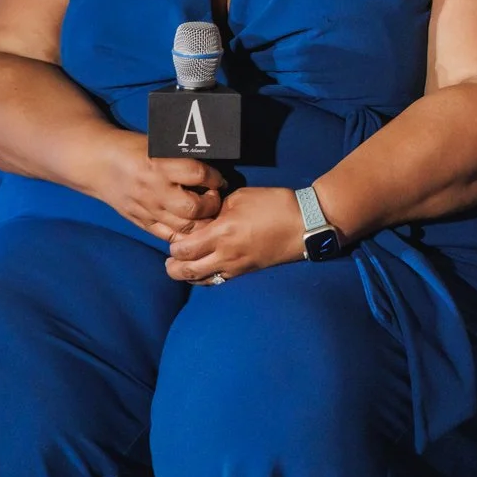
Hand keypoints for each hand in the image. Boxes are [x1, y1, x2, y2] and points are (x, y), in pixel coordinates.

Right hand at [88, 130, 222, 240]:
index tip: (220, 179)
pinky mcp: (140, 222)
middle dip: (212, 204)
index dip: (216, 178)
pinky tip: (194, 228)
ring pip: (184, 227)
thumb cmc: (133, 149)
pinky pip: (168, 236)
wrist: (98, 163)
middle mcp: (154, 190)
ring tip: (207, 213)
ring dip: (202, 222)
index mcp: (160, 165)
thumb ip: (182, 158)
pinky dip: (185, 235)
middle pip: (194, 208)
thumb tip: (212, 168)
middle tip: (215, 197)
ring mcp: (147, 209)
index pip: (199, 175)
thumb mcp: (160, 145)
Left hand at [163, 186, 304, 284]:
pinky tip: (204, 269)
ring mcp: (235, 266)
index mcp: (221, 233)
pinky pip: (217, 280)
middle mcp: (224, 254)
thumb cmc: (275, 205)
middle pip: (185, 270)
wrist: (305, 223)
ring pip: (199, 280)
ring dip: (186, 274)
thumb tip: (205, 217)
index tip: (175, 235)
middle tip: (171, 257)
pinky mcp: (245, 271)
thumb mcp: (242, 197)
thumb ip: (217, 208)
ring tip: (182, 266)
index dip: (173, 244)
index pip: (183, 248)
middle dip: (173, 265)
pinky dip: (205, 277)